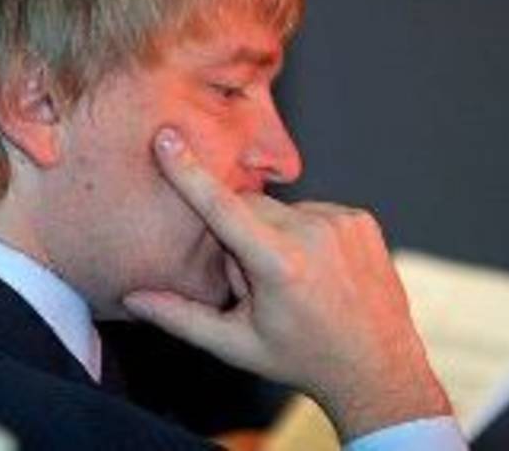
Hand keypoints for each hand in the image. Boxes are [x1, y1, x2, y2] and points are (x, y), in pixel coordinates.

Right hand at [123, 127, 451, 440]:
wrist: (378, 368)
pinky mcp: (360, 218)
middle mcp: (314, 234)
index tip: (168, 138)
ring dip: (270, 234)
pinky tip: (316, 268)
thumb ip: (179, 317)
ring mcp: (342, 222)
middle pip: (246, 207)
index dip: (189, 172)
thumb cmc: (300, 358)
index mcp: (280, 265)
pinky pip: (309, 210)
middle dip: (237, 236)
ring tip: (293, 279)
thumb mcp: (235, 345)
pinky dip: (301, 232)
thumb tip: (130, 299)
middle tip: (255, 283)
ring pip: (277, 210)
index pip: (221, 207)